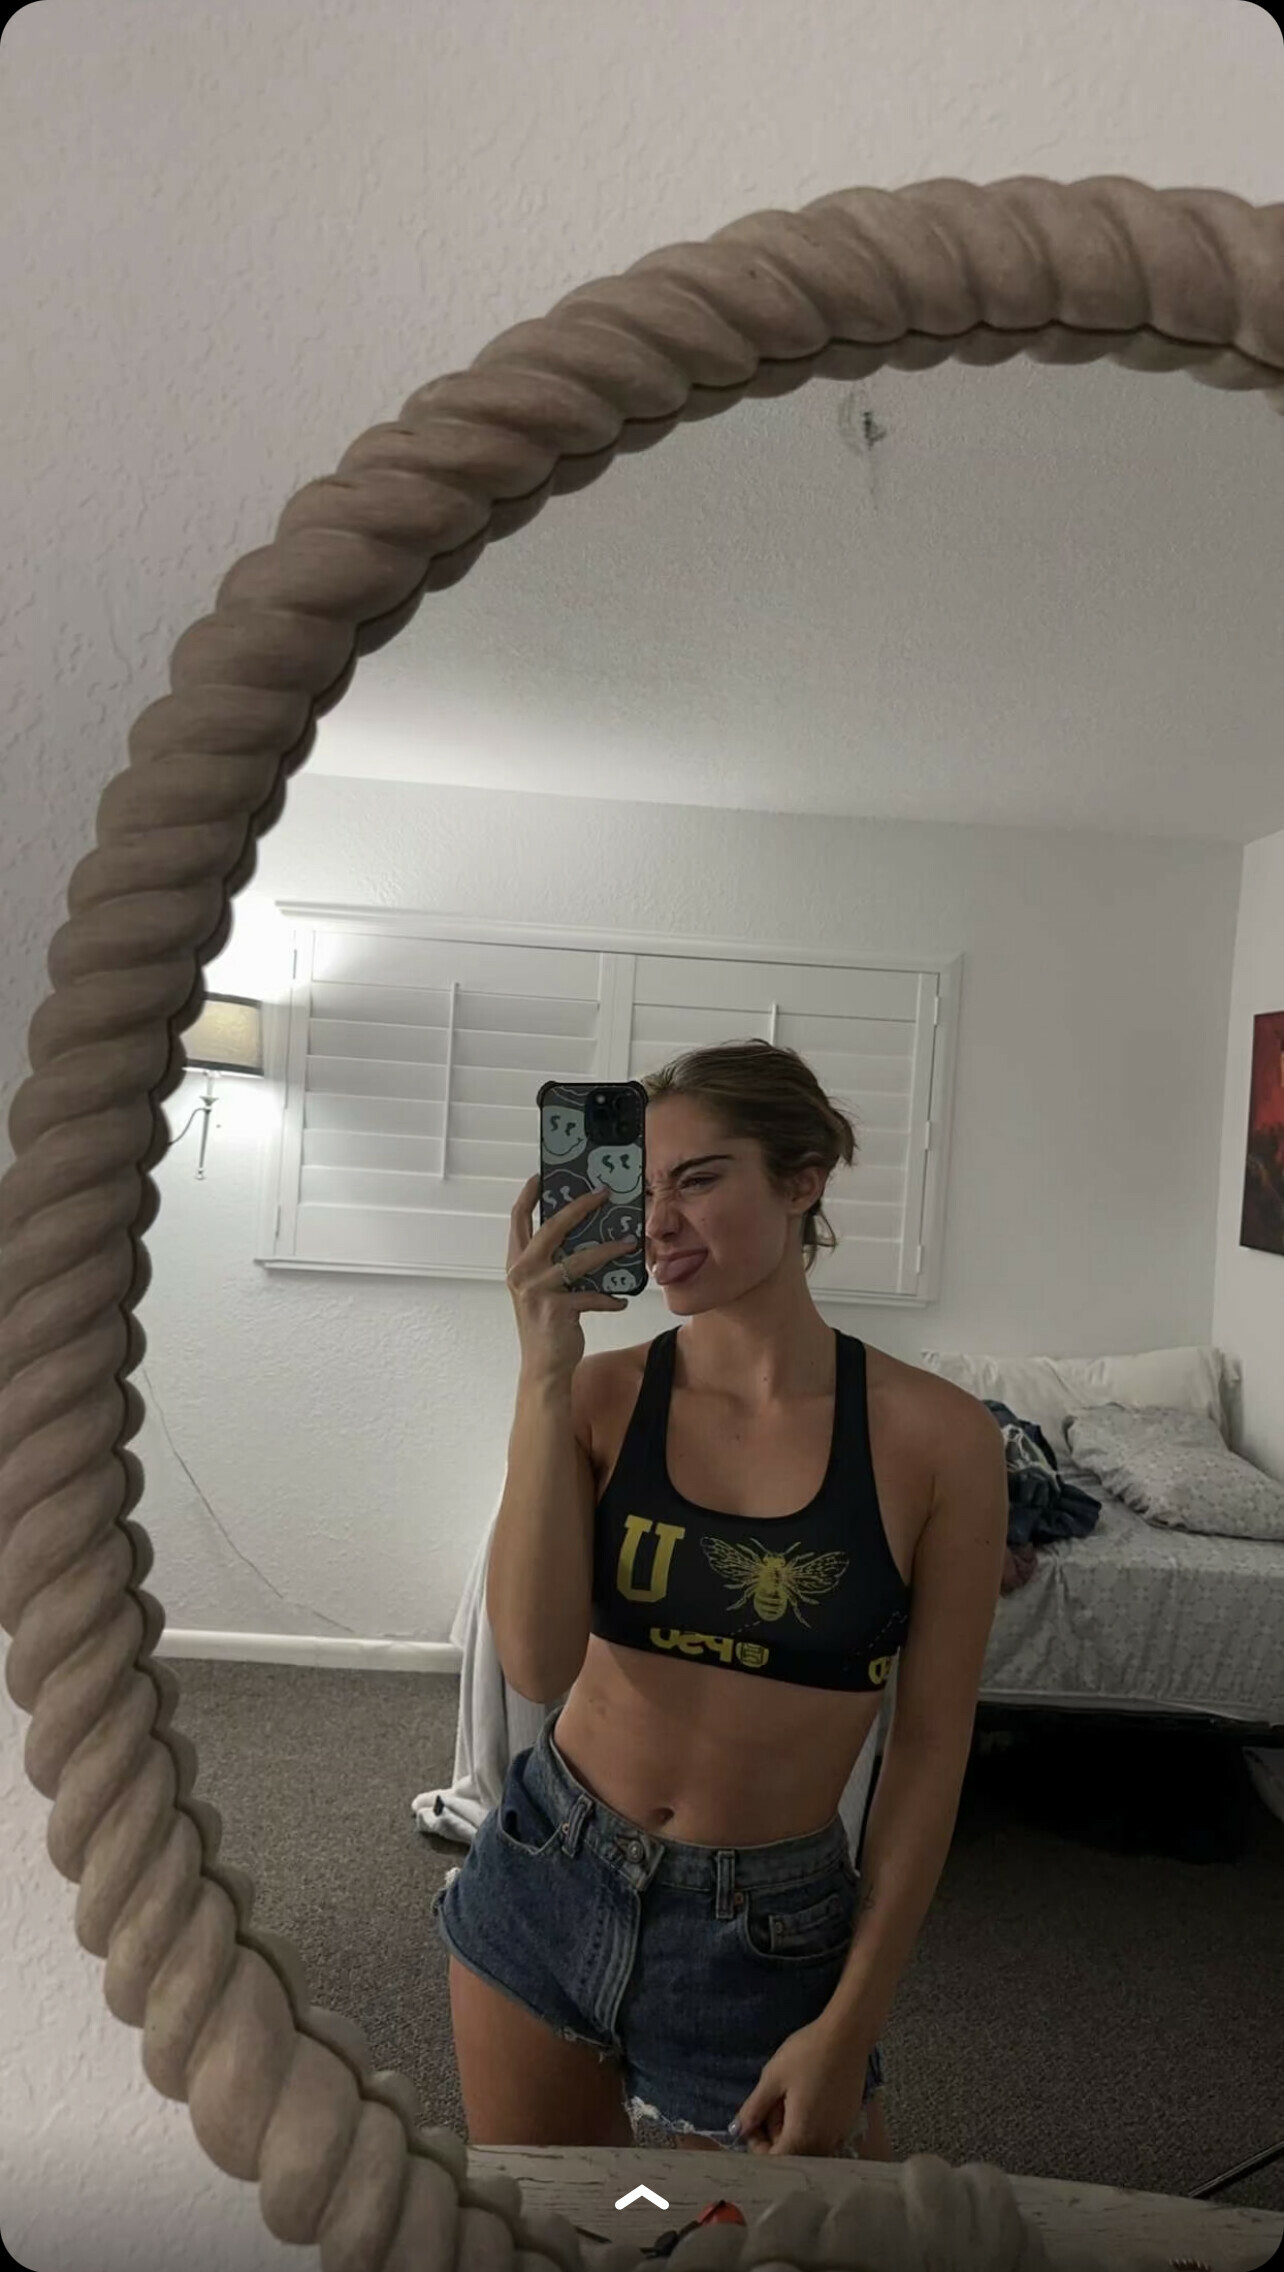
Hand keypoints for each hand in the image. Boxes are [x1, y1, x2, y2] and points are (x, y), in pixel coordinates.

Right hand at [506, 1174, 638, 1381]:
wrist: (543, 1369)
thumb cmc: (546, 1326)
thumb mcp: (541, 1289)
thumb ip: (553, 1263)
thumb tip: (585, 1236)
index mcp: (516, 1263)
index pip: (518, 1220)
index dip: (529, 1195)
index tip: (542, 1175)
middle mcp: (522, 1273)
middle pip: (552, 1228)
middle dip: (579, 1207)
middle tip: (603, 1193)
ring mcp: (538, 1291)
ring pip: (579, 1260)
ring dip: (608, 1250)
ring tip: (630, 1243)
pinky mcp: (558, 1309)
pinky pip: (593, 1296)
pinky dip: (610, 1298)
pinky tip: (622, 1300)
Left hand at [731, 2015, 871, 2157]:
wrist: (847, 2035)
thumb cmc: (806, 2054)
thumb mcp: (772, 2078)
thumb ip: (753, 2109)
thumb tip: (737, 2130)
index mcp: (802, 2136)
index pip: (775, 2161)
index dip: (758, 2146)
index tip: (754, 2120)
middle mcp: (824, 2143)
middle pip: (792, 2155)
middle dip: (775, 2135)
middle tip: (773, 2102)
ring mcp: (839, 2134)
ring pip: (807, 2145)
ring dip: (792, 2129)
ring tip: (789, 2097)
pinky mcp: (848, 2123)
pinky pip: (822, 2135)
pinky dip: (809, 2124)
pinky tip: (807, 2097)